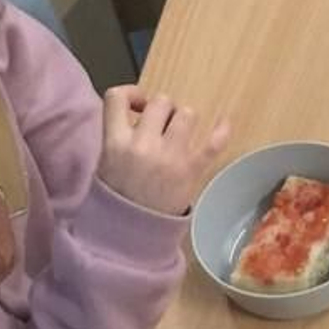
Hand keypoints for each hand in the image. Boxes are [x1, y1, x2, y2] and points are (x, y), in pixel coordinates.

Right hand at [97, 88, 230, 216]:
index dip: (131, 93)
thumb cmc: (117, 197)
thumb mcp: (105, 163)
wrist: (129, 235)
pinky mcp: (191, 170)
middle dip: (163, 110)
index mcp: (115, 143)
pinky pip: (214, 142)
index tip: (137, 105)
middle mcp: (143, 145)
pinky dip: (222, 130)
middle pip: (161, 101)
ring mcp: (170, 157)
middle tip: (162, 125)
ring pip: (187, 113)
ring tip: (179, 133)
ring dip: (184, 120)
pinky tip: (224, 122)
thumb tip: (140, 111)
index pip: (117, 98)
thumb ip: (119, 135)